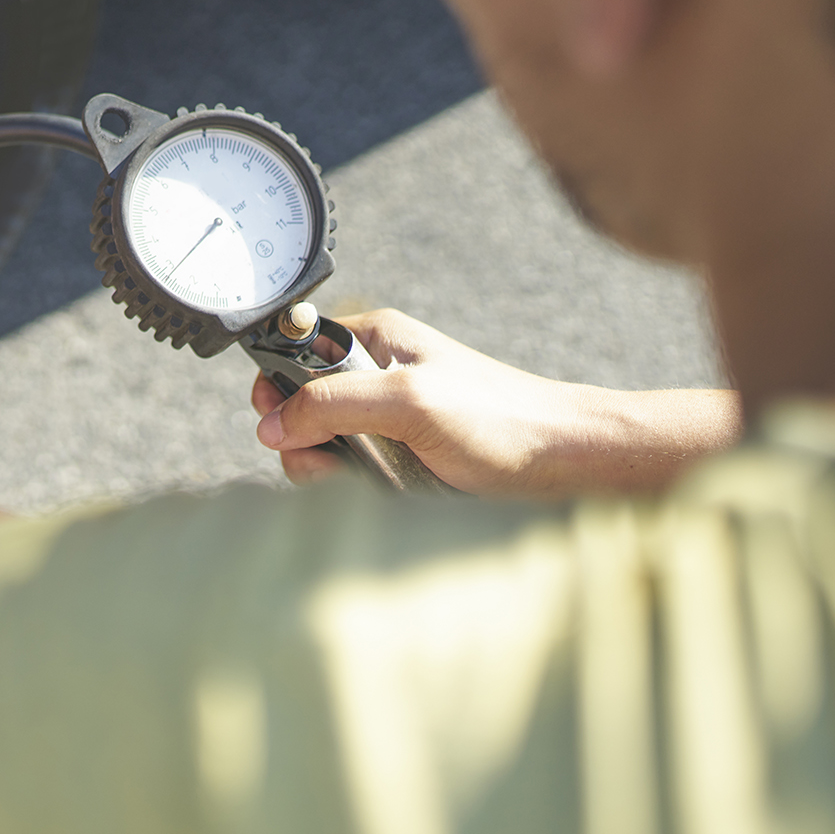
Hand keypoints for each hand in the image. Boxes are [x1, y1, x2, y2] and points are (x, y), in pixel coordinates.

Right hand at [250, 307, 740, 496]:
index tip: (274, 416)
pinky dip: (357, 490)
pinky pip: (350, 477)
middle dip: (303, 440)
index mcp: (373, 340)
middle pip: (297, 409)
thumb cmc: (500, 419)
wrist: (563, 463)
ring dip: (330, 471)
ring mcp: (384, 422)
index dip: (275, 383)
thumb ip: (332, 405)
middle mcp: (373, 377)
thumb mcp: (408, 401)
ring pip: (318, 449)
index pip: (292, 349)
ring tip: (371, 479)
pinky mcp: (397, 462)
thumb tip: (271, 425)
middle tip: (332, 458)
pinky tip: (387, 493)